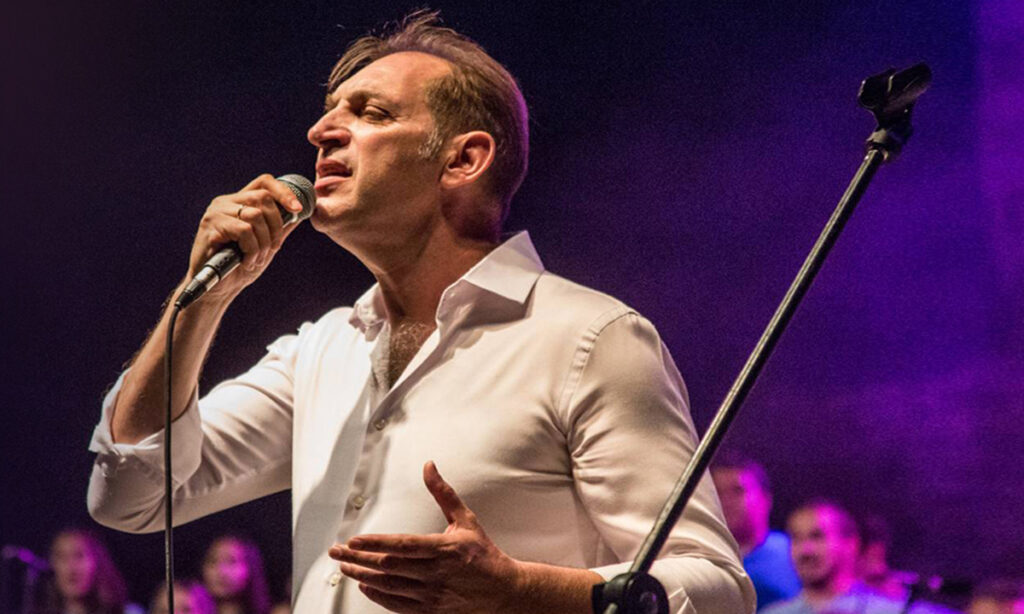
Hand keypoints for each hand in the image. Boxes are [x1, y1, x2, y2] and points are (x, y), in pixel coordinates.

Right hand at [187, 174, 304, 300]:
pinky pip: (244, 231)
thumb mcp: (266, 244)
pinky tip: (247, 262)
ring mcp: (216, 212)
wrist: (216, 289)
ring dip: (264, 242)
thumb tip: (302, 212)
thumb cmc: (239, 266)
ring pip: (255, 215)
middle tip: (273, 248)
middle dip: (276, 225)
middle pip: (263, 197)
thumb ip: (280, 228)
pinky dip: (252, 249)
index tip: (297, 209)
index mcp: (239, 202)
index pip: (264, 182)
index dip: (284, 192)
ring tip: (257, 259)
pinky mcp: (210, 226)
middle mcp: (226, 202)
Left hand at [329, 461, 521, 612]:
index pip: (402, 545)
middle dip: (358, 559)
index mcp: (443, 548)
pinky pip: (398, 604)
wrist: (503, 591)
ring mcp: (432, 594)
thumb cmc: (483, 554)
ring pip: (389, 586)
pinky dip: (378, 596)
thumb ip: (443, 494)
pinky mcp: (431, 609)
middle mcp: (435, 573)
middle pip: (388, 566)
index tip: (353, 540)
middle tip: (336, 553)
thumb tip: (429, 467)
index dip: (375, 543)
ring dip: (363, 577)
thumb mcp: (466, 520)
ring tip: (345, 568)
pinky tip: (365, 587)